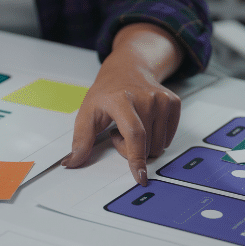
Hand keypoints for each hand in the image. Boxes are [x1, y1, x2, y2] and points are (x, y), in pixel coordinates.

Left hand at [64, 66, 180, 184]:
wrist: (128, 69)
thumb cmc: (107, 92)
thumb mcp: (87, 112)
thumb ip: (80, 140)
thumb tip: (71, 162)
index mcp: (122, 100)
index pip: (134, 134)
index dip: (136, 158)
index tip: (140, 176)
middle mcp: (146, 98)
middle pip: (145, 146)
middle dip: (130, 149)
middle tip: (119, 131)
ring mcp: (162, 100)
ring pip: (158, 145)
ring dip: (144, 144)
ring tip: (131, 125)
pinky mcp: (173, 103)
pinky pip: (168, 137)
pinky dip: (156, 137)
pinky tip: (144, 121)